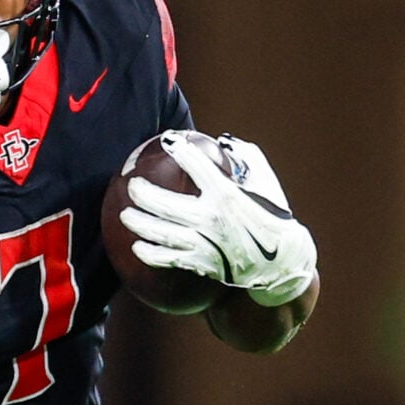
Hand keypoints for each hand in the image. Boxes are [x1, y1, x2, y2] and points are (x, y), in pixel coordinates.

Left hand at [117, 132, 317, 306]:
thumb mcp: (265, 182)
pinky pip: (169, 259)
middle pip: (166, 205)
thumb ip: (246, 157)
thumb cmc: (272, 217)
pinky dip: (151, 254)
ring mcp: (204, 243)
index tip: (167, 141)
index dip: (179, 150)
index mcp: (226, 194)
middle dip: (143, 194)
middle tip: (132, 185)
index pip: (196, 166)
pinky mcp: (201, 263)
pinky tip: (138, 247)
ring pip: (162, 233)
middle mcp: (211, 219)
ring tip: (125, 215)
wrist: (280, 262)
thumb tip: (223, 141)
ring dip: (139, 224)